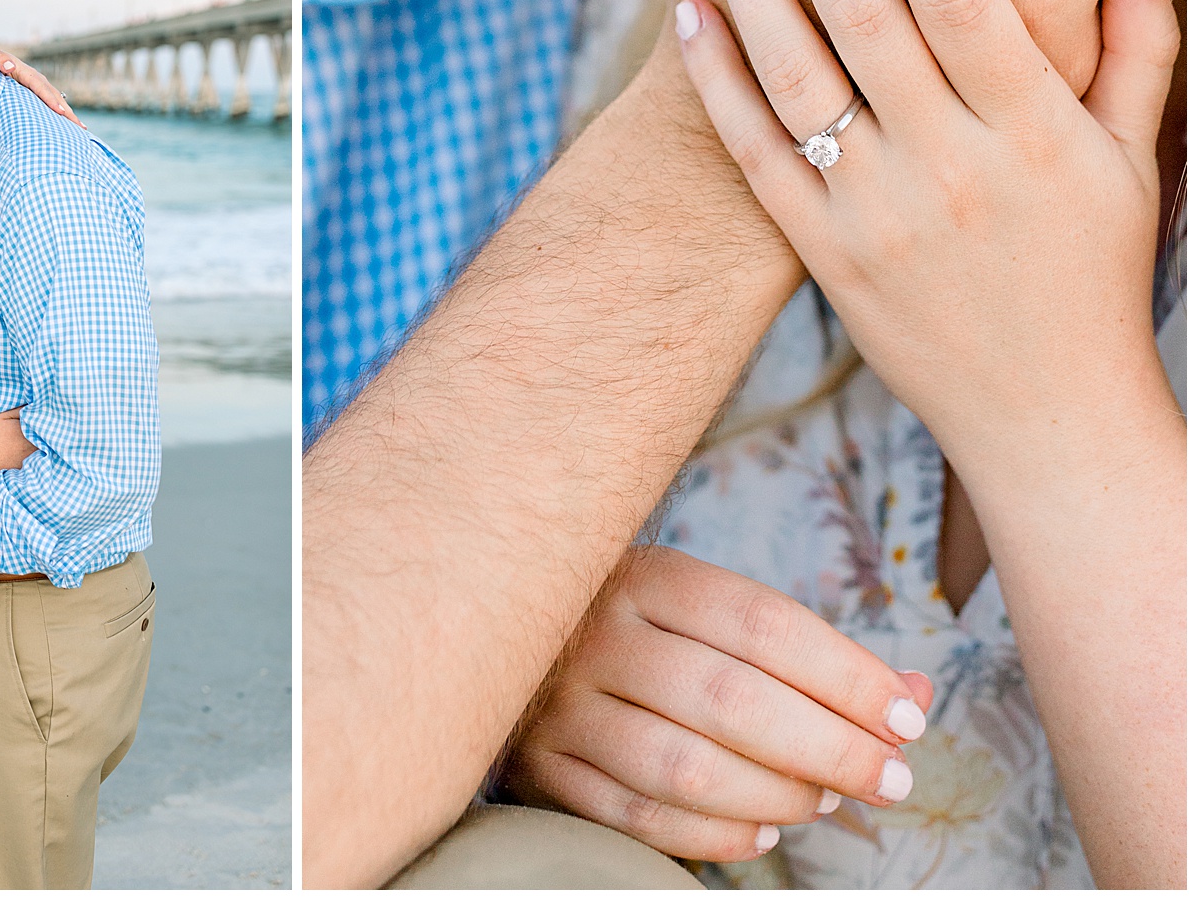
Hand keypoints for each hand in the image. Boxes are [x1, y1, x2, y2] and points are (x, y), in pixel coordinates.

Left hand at [0, 47, 86, 127]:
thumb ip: (0, 59)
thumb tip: (10, 67)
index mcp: (26, 72)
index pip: (40, 87)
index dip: (50, 99)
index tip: (60, 112)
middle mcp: (36, 79)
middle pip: (54, 95)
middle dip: (67, 111)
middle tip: (79, 127)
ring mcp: (38, 87)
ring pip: (56, 100)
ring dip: (68, 114)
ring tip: (80, 129)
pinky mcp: (37, 94)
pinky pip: (51, 103)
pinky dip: (60, 114)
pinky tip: (67, 126)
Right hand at [498, 546, 932, 862]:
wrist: (499, 635)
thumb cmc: (643, 632)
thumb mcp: (711, 613)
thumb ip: (809, 654)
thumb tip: (914, 693)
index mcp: (645, 575)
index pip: (763, 624)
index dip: (845, 676)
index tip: (905, 719)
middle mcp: (595, 634)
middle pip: (731, 699)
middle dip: (830, 748)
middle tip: (891, 778)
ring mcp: (560, 704)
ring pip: (686, 767)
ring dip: (777, 796)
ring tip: (824, 801)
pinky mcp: (540, 768)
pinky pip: (637, 819)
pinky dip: (715, 838)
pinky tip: (762, 832)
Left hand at [675, 0, 1178, 461]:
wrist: (1044, 415)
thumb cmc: (1094, 273)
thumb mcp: (1138, 160)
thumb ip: (1140, 43)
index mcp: (1033, 130)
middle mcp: (948, 166)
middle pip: (865, 17)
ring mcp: (874, 212)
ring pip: (797, 74)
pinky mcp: (821, 251)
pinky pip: (759, 153)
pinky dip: (720, 82)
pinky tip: (690, 12)